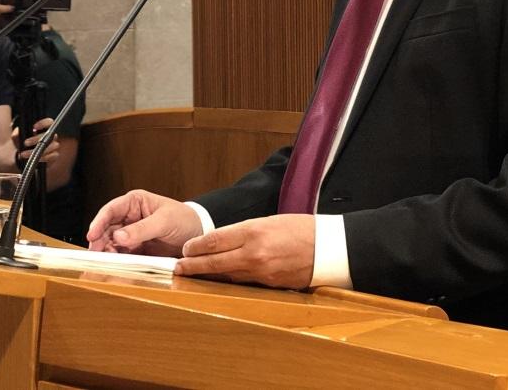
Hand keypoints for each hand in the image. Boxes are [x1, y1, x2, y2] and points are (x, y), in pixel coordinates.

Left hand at [13, 118, 58, 165]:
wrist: (22, 156)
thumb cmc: (22, 143)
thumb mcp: (17, 137)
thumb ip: (17, 133)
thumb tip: (18, 133)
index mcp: (44, 128)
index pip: (49, 122)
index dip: (43, 123)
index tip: (34, 127)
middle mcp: (51, 136)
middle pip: (50, 135)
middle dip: (37, 139)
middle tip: (25, 143)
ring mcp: (54, 146)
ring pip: (52, 146)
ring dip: (38, 150)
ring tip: (24, 154)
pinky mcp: (54, 156)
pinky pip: (53, 156)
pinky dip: (43, 158)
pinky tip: (33, 159)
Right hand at [86, 189, 202, 256]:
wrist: (198, 235)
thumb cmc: (184, 220)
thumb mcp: (165, 221)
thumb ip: (142, 229)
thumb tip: (118, 237)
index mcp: (135, 202)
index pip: (111, 210)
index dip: (99, 222)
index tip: (91, 235)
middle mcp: (128, 217)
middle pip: (106, 229)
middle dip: (100, 241)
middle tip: (97, 253)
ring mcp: (130, 234)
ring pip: (110, 243)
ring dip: (106, 252)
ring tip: (106, 261)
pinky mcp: (134, 249)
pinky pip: (120, 255)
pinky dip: (116, 260)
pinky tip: (115, 265)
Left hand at [176, 214, 314, 288]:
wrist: (329, 248)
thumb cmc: (302, 229)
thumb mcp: (271, 221)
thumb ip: (246, 231)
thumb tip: (223, 241)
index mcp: (254, 231)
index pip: (215, 240)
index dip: (197, 246)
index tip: (186, 249)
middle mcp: (254, 253)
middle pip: (215, 262)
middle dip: (193, 265)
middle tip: (178, 267)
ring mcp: (261, 272)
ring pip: (226, 275)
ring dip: (208, 275)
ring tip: (193, 274)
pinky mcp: (268, 285)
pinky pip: (243, 282)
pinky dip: (229, 280)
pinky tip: (220, 280)